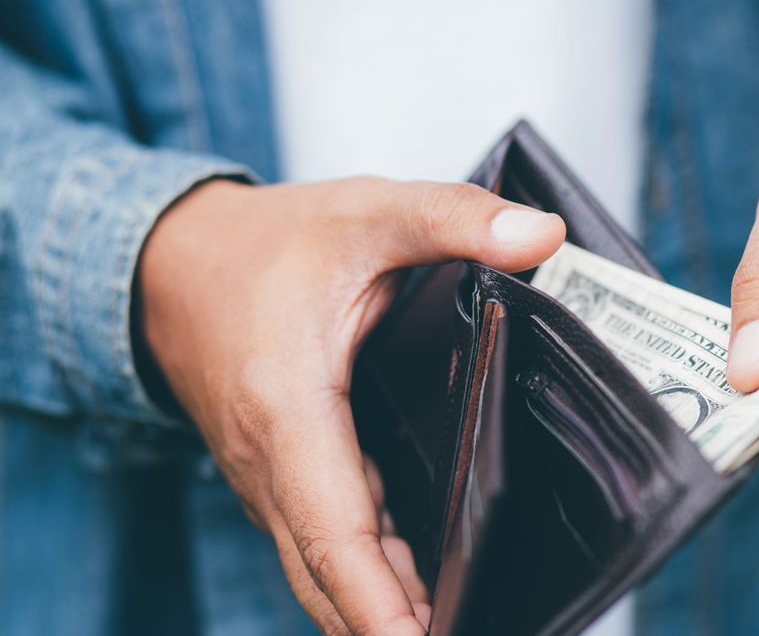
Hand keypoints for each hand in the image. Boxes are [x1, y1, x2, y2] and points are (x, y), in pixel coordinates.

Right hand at [138, 177, 564, 634]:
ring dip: (379, 610)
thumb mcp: (367, 213)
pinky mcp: (279, 478)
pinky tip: (419, 592)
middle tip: (474, 634)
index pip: (335, 534)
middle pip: (329, 576)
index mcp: (288, 410)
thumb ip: (454, 217)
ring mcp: (267, 479)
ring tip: (461, 627)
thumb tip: (541, 234)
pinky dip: (364, 578)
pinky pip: (320, 544)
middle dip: (389, 628)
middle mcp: (268, 463)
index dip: (379, 603)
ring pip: (323, 570)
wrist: (169, 261)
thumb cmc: (265, 242)